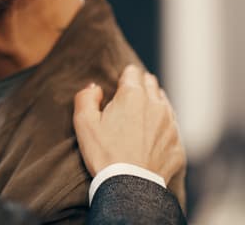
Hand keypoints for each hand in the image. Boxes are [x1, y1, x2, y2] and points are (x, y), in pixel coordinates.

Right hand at [73, 65, 185, 182]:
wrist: (130, 187)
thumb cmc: (104, 154)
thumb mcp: (83, 122)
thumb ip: (86, 97)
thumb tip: (95, 88)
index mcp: (133, 96)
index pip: (132, 72)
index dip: (124, 76)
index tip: (118, 84)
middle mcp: (156, 106)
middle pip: (151, 84)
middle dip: (140, 85)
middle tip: (129, 96)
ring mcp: (170, 125)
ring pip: (164, 103)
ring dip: (153, 104)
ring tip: (141, 114)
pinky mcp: (177, 144)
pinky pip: (171, 127)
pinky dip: (162, 126)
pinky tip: (152, 135)